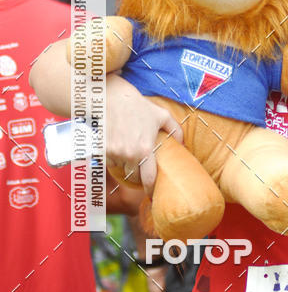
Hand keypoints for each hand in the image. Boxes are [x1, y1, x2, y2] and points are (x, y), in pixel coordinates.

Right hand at [105, 76, 182, 193]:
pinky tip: (117, 147)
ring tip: (128, 152)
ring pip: (120, 169)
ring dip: (124, 165)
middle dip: (137, 176)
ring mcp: (113, 153)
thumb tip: (183, 145)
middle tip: (140, 172)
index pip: (148, 179)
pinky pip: (108, 162)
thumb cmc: (138, 106)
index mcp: (145, 150)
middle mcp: (128, 155)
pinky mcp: (101, 150)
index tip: (152, 193)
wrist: (110, 97)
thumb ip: (175, 131)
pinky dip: (113, 159)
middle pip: (133, 178)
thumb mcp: (162, 115)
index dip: (150, 189)